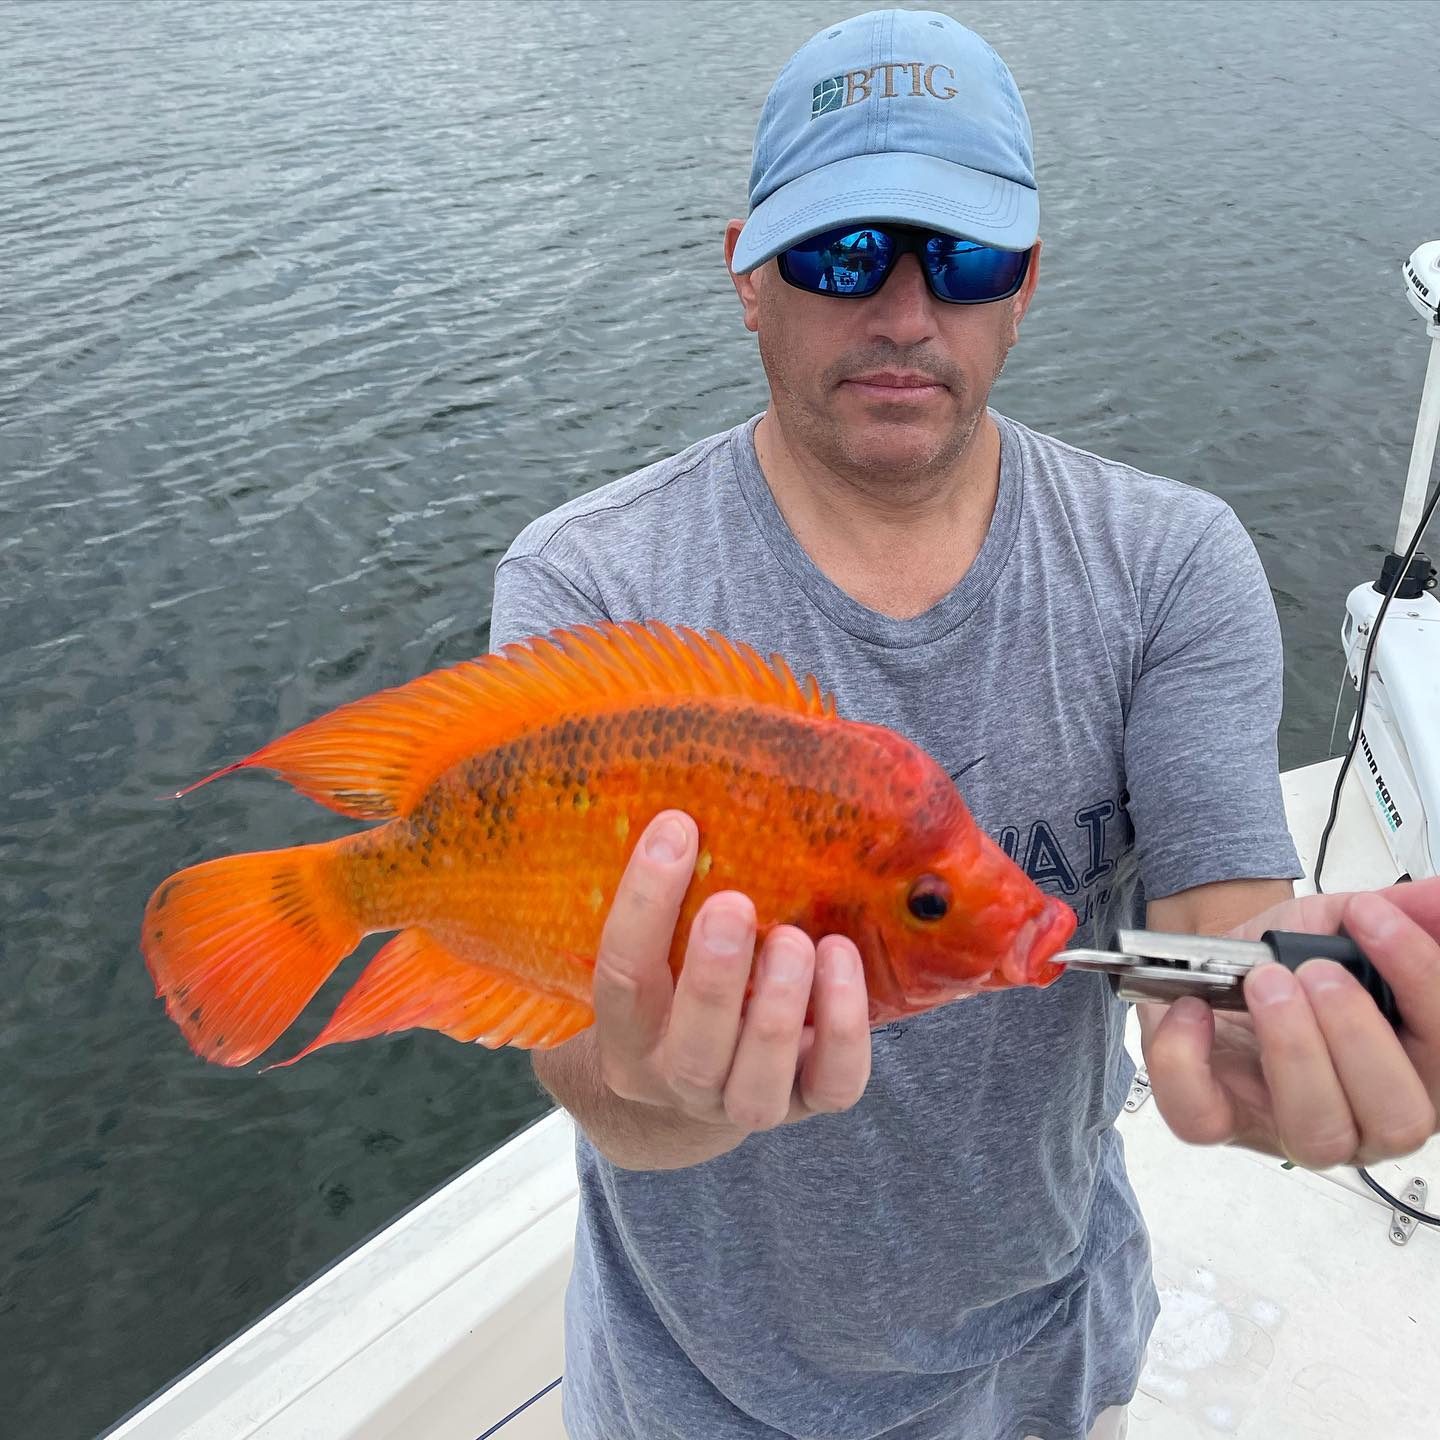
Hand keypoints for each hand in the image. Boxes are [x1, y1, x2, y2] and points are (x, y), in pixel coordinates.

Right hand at [592, 809, 871, 1155]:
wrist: (708, 1069)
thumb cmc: (682, 971)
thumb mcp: (661, 938)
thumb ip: (674, 888)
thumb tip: (697, 781)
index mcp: (628, 1032)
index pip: (622, 976)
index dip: (643, 902)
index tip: (675, 829)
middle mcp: (678, 1077)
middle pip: (691, 1047)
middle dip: (714, 976)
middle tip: (735, 904)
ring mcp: (744, 1102)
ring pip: (757, 1085)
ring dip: (780, 1008)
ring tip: (800, 939)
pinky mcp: (811, 1102)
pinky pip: (834, 1083)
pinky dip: (844, 1025)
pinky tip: (842, 958)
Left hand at [1139, 878, 1439, 1165]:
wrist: (1216, 962)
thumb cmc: (1287, 961)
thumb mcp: (1344, 923)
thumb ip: (1398, 912)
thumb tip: (1438, 897)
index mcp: (1413, 1069)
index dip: (1420, 980)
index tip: (1372, 917)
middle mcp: (1364, 1115)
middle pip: (1398, 1118)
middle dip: (1357, 1035)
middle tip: (1316, 972)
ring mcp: (1290, 1126)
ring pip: (1316, 1133)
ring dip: (1293, 1050)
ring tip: (1265, 984)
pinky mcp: (1219, 1119)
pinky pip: (1204, 1119)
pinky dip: (1189, 1062)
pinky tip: (1194, 1011)